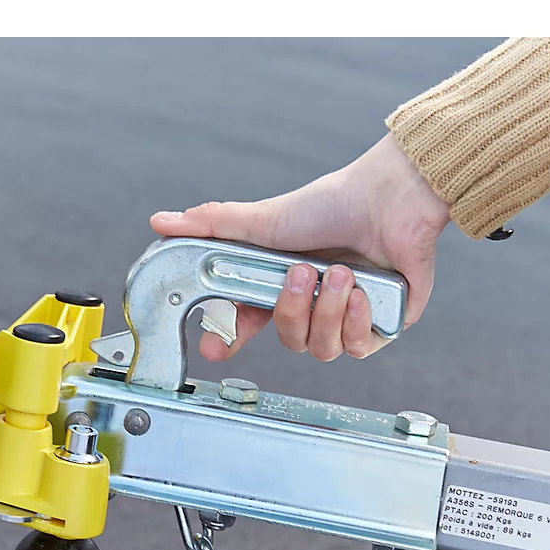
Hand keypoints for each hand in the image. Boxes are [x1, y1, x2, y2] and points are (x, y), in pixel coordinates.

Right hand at [149, 134, 450, 361]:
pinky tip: (361, 293)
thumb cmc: (331, 204)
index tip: (214, 350)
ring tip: (340, 273)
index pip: (247, 326)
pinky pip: (358, 348)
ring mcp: (346, 319)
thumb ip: (211, 227)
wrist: (390, 199)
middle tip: (303, 273)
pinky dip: (356, 320)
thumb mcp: (262, 221)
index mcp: (281, 288)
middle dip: (293, 310)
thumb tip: (160, 222)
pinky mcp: (380, 325)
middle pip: (289, 341)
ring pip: (322, 349)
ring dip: (327, 311)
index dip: (228, 342)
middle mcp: (312, 306)